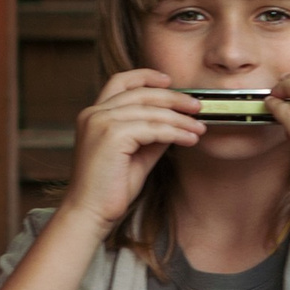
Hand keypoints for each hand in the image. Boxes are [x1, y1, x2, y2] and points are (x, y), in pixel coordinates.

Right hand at [63, 68, 203, 234]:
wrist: (90, 213)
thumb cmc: (110, 188)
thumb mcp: (137, 154)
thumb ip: (152, 134)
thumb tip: (177, 120)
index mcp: (94, 115)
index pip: (120, 82)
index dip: (146, 76)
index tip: (169, 80)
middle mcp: (94, 114)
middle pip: (141, 93)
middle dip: (174, 98)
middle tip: (197, 107)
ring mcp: (101, 123)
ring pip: (151, 111)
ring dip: (180, 119)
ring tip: (199, 128)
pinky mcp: (111, 136)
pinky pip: (153, 129)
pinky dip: (175, 132)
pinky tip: (190, 139)